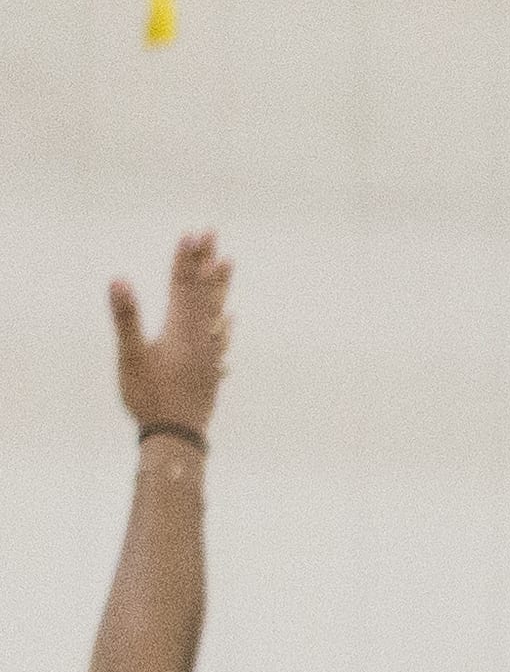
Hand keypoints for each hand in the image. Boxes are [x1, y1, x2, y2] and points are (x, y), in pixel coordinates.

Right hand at [111, 230, 231, 438]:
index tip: (191, 233)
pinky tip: (227, 322)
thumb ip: (126, 317)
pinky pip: (219, 339)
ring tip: (228, 263)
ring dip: (219, 286)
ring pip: (216, 312)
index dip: (186, 259)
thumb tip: (119, 280)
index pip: (183, 286)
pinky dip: (222, 323)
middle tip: (213, 233)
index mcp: (182, 331)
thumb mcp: (132, 355)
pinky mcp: (209, 369)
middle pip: (204, 293)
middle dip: (206, 262)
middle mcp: (202, 338)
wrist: (178, 437)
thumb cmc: (150, 397)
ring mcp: (209, 354)